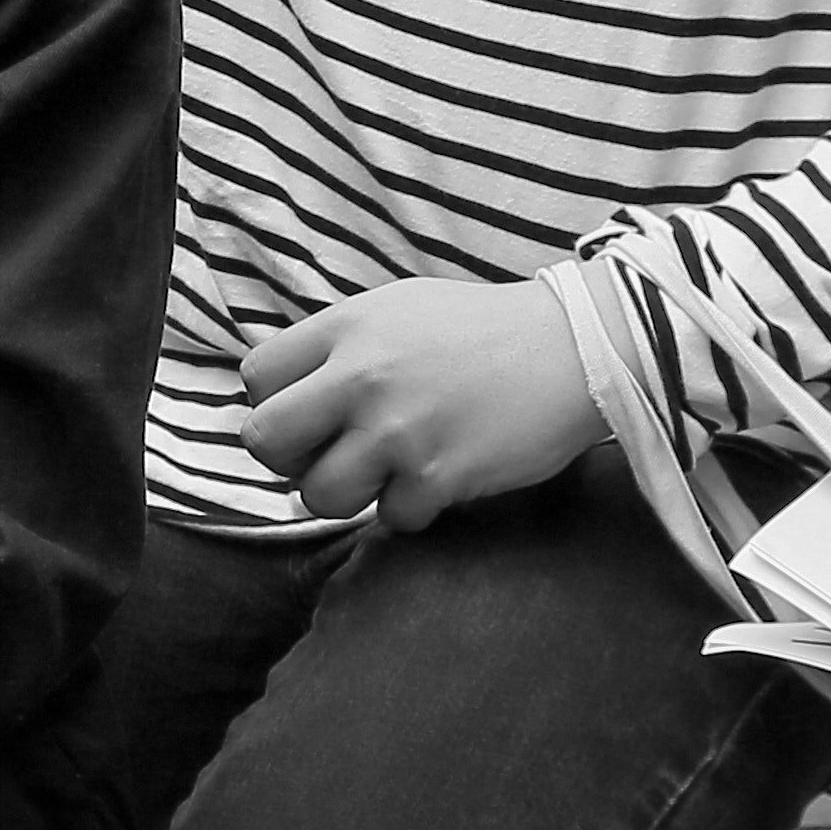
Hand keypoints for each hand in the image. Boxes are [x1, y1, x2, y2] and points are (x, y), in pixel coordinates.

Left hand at [236, 275, 603, 532]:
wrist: (574, 348)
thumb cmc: (481, 330)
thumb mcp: (396, 310)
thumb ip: (336, 350)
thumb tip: (286, 403)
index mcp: (346, 328)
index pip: (256, 378)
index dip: (275, 404)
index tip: (308, 415)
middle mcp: (361, 377)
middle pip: (266, 441)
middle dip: (288, 459)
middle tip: (326, 457)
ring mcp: (398, 430)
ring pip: (319, 495)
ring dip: (348, 494)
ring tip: (384, 472)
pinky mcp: (438, 475)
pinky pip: (390, 519)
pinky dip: (410, 509)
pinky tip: (436, 479)